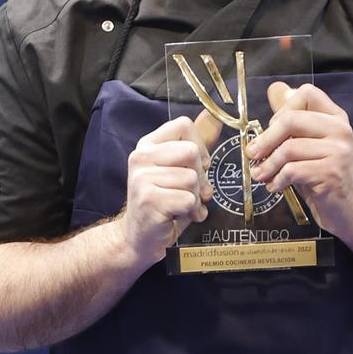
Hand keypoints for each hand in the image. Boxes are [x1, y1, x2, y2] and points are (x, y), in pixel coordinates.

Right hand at [120, 108, 218, 266]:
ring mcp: (142, 178)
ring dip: (195, 198)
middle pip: (191, 153)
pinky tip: (179, 216)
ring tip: (183, 206)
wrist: (139, 238)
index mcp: (148, 145)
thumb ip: (195, 145)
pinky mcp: (149, 200)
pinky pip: (188, 200)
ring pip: (192, 179)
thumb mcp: (178, 170)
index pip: (183, 125)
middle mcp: (141, 157)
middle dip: (200, 177)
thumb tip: (214, 116)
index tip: (196, 166)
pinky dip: (191, 211)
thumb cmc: (163, 203)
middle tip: (191, 192)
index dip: (199, 147)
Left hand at [248, 83, 352, 237]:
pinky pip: (293, 170)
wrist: (349, 211)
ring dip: (268, 165)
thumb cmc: (323, 177)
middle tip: (252, 154)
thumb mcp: (308, 144)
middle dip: (265, 139)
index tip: (272, 129)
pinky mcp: (331, 173)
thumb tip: (274, 88)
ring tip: (260, 175)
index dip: (282, 109)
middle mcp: (341, 129)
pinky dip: (277, 180)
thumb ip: (293, 120)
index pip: (306, 93)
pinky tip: (275, 186)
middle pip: (291, 119)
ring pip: (288, 148)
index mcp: (335, 117)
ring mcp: (339, 151)